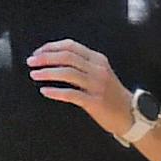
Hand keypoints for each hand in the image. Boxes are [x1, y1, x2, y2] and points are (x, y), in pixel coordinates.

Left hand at [26, 37, 141, 139]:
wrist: (130, 114)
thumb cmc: (111, 94)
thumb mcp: (100, 73)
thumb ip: (83, 64)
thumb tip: (55, 59)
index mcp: (97, 59)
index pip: (71, 46)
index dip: (51, 47)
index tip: (37, 52)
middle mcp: (97, 69)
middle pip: (67, 57)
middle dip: (46, 57)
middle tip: (31, 61)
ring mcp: (96, 85)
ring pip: (68, 73)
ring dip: (47, 72)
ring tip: (34, 74)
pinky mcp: (94, 101)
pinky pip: (71, 94)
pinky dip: (56, 92)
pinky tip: (44, 91)